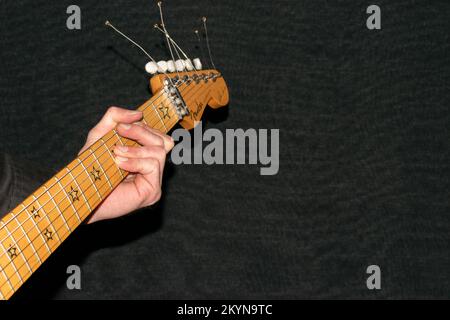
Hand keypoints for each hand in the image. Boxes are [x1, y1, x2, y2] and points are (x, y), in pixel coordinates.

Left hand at [78, 107, 173, 222]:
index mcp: (143, 154)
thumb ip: (115, 118)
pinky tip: (119, 164)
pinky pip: (153, 166)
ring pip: (160, 151)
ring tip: (117, 153)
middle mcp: (152, 167)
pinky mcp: (153, 191)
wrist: (81, 196)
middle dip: (141, 132)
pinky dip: (135, 161)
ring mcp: (154, 180)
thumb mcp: (99, 136)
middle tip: (120, 133)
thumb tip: (138, 113)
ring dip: (136, 149)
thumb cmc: (89, 170)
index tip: (120, 127)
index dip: (143, 127)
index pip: (158, 135)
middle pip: (164, 140)